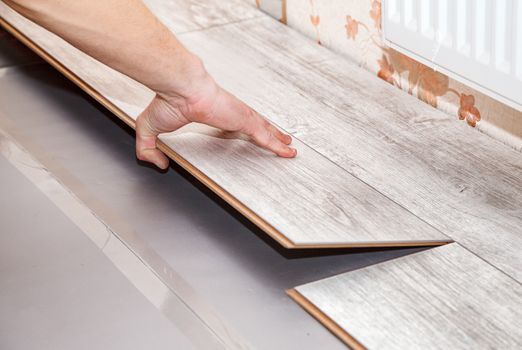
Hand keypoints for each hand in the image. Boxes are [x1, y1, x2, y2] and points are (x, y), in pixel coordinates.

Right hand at [135, 57, 296, 168]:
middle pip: (253, 126)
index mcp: (211, 115)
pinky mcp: (245, 120)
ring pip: (264, 131)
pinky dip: (277, 145)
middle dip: (266, 132)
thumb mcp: (150, 129)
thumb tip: (159, 164)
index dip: (238, 130)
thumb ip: (149, 148)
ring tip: (288, 145)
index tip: (242, 135)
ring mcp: (239, 117)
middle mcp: (229, 115)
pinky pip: (265, 136)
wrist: (179, 88)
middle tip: (278, 139)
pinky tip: (287, 151)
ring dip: (276, 137)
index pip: (229, 125)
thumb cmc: (168, 101)